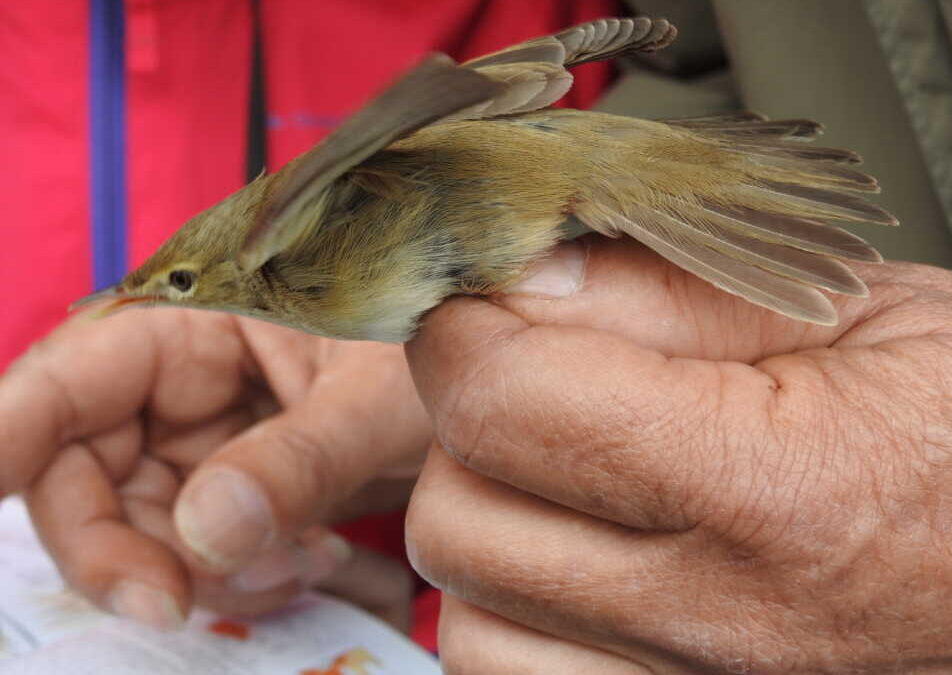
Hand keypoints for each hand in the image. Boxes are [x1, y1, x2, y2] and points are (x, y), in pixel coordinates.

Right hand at [0, 309, 430, 629]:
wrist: (485, 392)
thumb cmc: (442, 349)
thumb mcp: (374, 401)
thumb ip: (295, 461)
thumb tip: (203, 533)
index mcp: (196, 318)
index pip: (68, 378)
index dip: (5, 436)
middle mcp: (181, 378)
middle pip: (80, 473)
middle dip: (117, 550)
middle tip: (175, 603)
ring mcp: (205, 436)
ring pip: (137, 527)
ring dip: (201, 571)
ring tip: (299, 561)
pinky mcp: (236, 485)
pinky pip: (197, 550)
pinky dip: (241, 575)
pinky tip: (310, 561)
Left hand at [404, 237, 951, 672]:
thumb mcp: (860, 313)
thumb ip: (675, 289)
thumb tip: (522, 273)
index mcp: (765, 487)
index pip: (506, 403)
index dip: (464, 330)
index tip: (482, 301)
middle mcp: (717, 622)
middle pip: (457, 519)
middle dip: (463, 426)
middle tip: (526, 377)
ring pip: (467, 621)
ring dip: (487, 527)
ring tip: (565, 474)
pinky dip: (515, 615)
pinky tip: (580, 559)